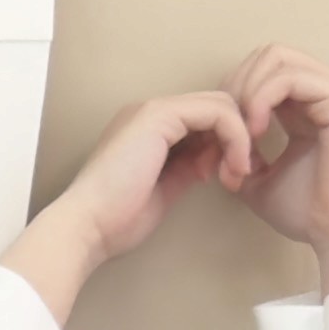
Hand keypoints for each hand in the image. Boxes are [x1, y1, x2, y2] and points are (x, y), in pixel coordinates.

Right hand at [0, 83, 247, 313]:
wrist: (88, 225)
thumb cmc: (117, 218)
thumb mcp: (165, 187)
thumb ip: (189, 166)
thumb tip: (215, 158)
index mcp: (148, 128)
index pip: (204, 119)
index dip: (227, 143)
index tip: (231, 177)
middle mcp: (150, 111)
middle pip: (216, 105)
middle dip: (238, 137)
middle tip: (239, 173)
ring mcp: (153, 110)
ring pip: (220, 104)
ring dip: (240, 138)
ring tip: (237, 173)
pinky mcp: (160, 115)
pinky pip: (216, 112)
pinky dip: (235, 136)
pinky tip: (232, 165)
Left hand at [228, 46, 328, 286]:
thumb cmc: (312, 211)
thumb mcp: (261, 181)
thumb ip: (240, 157)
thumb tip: (214, 149)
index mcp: (303, 107)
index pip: (260, 73)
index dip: (231, 95)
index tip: (218, 137)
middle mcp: (320, 92)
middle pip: (266, 55)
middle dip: (236, 86)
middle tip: (226, 128)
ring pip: (276, 58)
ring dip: (247, 91)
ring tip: (242, 131)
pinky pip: (290, 78)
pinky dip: (262, 99)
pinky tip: (255, 130)